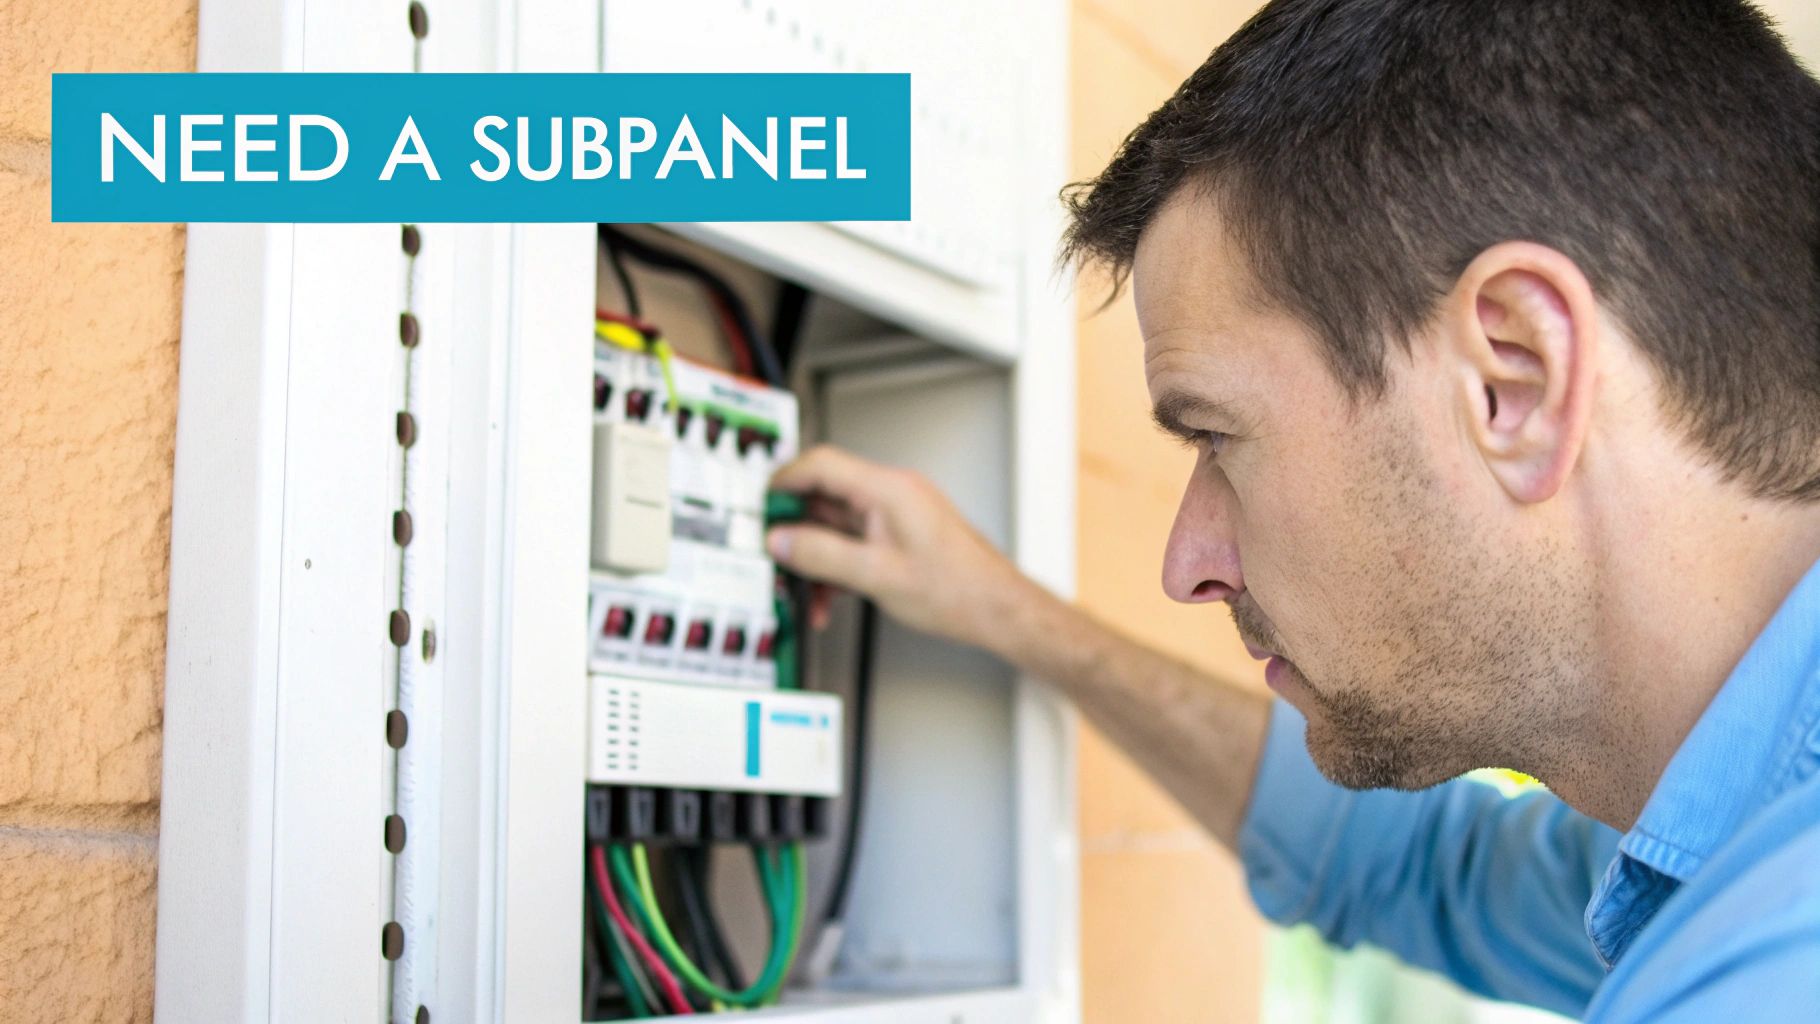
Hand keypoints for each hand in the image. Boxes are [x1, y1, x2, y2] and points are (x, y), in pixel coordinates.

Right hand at [766, 445, 1041, 653]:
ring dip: (816, 557)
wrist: (996, 609)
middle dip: (796, 529)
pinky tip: (831, 596)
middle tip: (775, 553)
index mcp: (888, 490)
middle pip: (825, 495)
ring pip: (838, 525)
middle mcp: (893, 494)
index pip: (821, 464)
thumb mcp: (875, 575)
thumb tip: (782, 541)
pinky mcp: (900, 536)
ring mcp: (897, 515)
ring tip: (805, 589)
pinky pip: (855, 542)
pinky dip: (837, 566)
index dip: (784, 480)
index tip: (761, 503)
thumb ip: (821, 555)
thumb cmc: (957, 590)